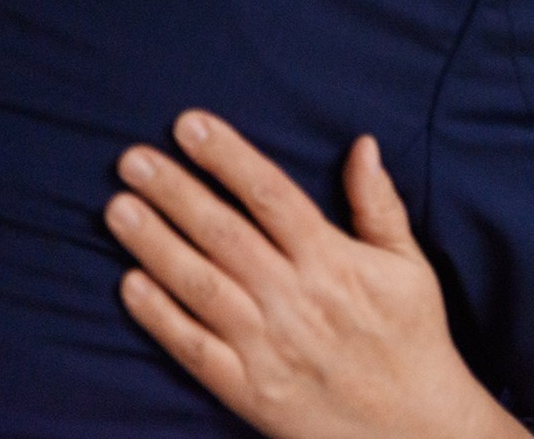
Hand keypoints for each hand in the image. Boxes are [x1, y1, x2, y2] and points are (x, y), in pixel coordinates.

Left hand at [106, 110, 527, 438]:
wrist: (416, 430)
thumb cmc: (412, 338)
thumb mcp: (409, 265)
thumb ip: (379, 204)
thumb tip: (361, 144)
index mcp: (334, 262)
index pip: (270, 195)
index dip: (227, 157)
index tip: (190, 125)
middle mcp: (295, 299)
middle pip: (224, 234)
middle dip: (175, 192)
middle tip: (132, 159)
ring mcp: (268, 347)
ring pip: (201, 285)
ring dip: (155, 244)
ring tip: (118, 208)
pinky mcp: (249, 391)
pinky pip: (194, 348)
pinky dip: (159, 317)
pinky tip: (129, 283)